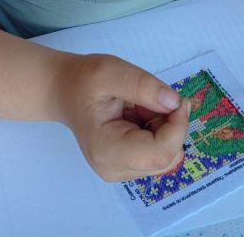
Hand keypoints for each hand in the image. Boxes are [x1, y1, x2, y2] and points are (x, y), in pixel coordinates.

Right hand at [55, 53, 190, 181]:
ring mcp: (122, 170)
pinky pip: (158, 151)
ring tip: (140, 104)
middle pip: (166, 157)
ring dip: (164, 126)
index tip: (179, 99)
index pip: (160, 153)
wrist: (64, 90)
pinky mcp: (128, 165)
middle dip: (171, 125)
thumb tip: (176, 103)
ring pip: (166, 154)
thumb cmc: (83, 80)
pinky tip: (139, 113)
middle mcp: (115, 169)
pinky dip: (158, 129)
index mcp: (108, 150)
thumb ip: (144, 86)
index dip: (178, 127)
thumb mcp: (112, 71)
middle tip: (154, 97)